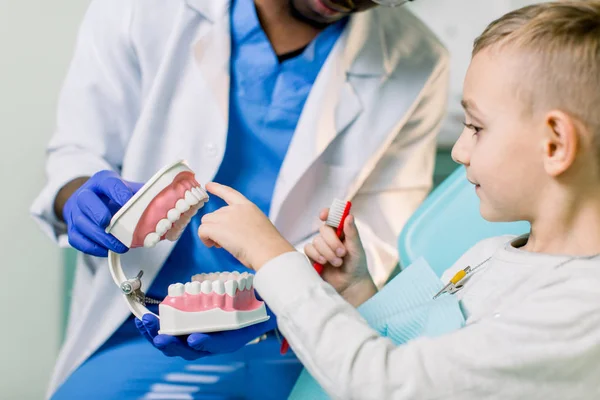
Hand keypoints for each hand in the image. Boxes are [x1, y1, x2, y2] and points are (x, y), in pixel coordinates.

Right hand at [63, 170, 142, 256]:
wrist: (92, 201)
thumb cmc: (115, 197)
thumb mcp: (129, 190)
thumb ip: (144, 197)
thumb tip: (166, 212)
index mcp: (102, 181)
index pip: (108, 183)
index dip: (118, 192)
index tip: (129, 201)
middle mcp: (85, 194)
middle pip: (86, 201)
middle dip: (99, 213)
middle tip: (113, 226)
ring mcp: (75, 212)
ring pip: (82, 224)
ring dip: (102, 238)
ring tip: (120, 246)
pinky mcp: (72, 229)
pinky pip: (78, 240)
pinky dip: (93, 248)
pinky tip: (107, 250)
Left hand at [135, 308, 276, 359]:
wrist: (251, 311)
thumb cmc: (251, 314)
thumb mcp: (252, 315)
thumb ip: (251, 312)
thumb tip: (246, 308)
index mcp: (225, 341)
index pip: (213, 346)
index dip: (204, 343)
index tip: (194, 338)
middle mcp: (208, 343)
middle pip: (185, 350)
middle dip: (169, 343)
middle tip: (159, 335)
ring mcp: (194, 337)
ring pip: (172, 343)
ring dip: (156, 334)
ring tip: (144, 323)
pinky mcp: (184, 328)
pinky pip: (167, 331)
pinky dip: (155, 327)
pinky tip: (145, 319)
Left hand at [197, 182, 294, 270]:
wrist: (268, 251)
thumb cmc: (268, 246)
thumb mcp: (260, 226)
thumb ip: (246, 224)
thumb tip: (234, 234)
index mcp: (248, 207)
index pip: (229, 193)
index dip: (217, 189)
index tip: (208, 185)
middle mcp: (235, 209)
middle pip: (214, 214)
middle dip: (217, 227)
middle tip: (227, 241)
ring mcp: (225, 217)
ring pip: (206, 222)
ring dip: (210, 233)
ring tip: (221, 245)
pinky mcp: (217, 228)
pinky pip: (202, 230)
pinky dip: (205, 239)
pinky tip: (213, 245)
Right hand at [304, 210, 375, 306]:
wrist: (349, 284)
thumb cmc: (356, 265)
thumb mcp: (357, 248)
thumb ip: (352, 233)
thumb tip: (349, 216)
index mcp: (341, 231)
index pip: (332, 217)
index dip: (327, 213)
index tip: (324, 215)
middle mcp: (329, 237)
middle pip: (323, 230)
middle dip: (332, 242)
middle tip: (342, 253)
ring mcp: (320, 246)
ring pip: (316, 241)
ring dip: (327, 252)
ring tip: (338, 262)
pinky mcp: (312, 256)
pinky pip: (308, 250)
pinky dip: (317, 256)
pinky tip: (324, 263)